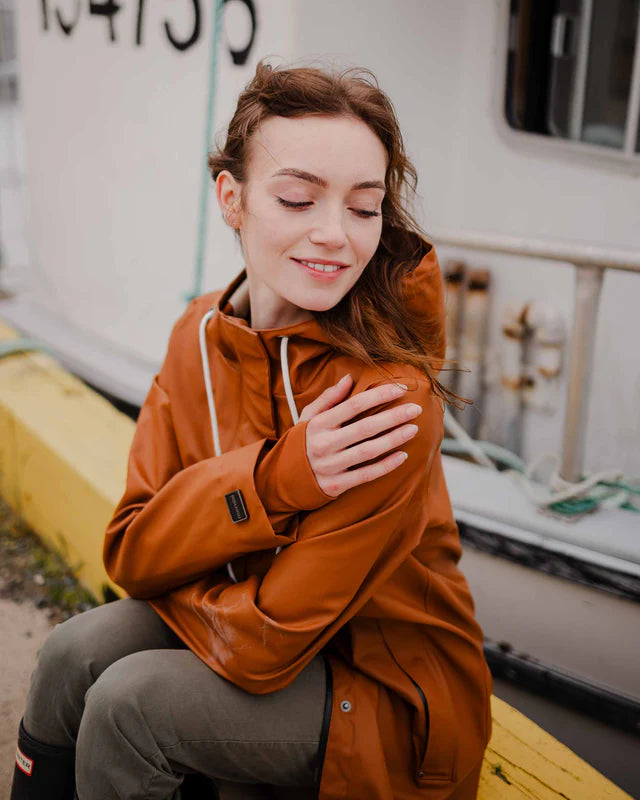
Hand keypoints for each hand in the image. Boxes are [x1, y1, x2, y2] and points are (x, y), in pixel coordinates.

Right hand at [299, 374, 422, 497]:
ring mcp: (330, 466)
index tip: (401, 389)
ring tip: (413, 429)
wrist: (281, 478)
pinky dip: (386, 466)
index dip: (379, 395)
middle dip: (394, 416)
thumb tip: (349, 378)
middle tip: (415, 409)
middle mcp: (324, 444)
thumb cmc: (300, 442)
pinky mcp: (336, 485)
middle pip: (365, 427)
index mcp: (319, 424)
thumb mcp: (307, 417)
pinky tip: (402, 456)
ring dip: (394, 439)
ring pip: (368, 451)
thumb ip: (328, 398)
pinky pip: (366, 475)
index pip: (354, 405)